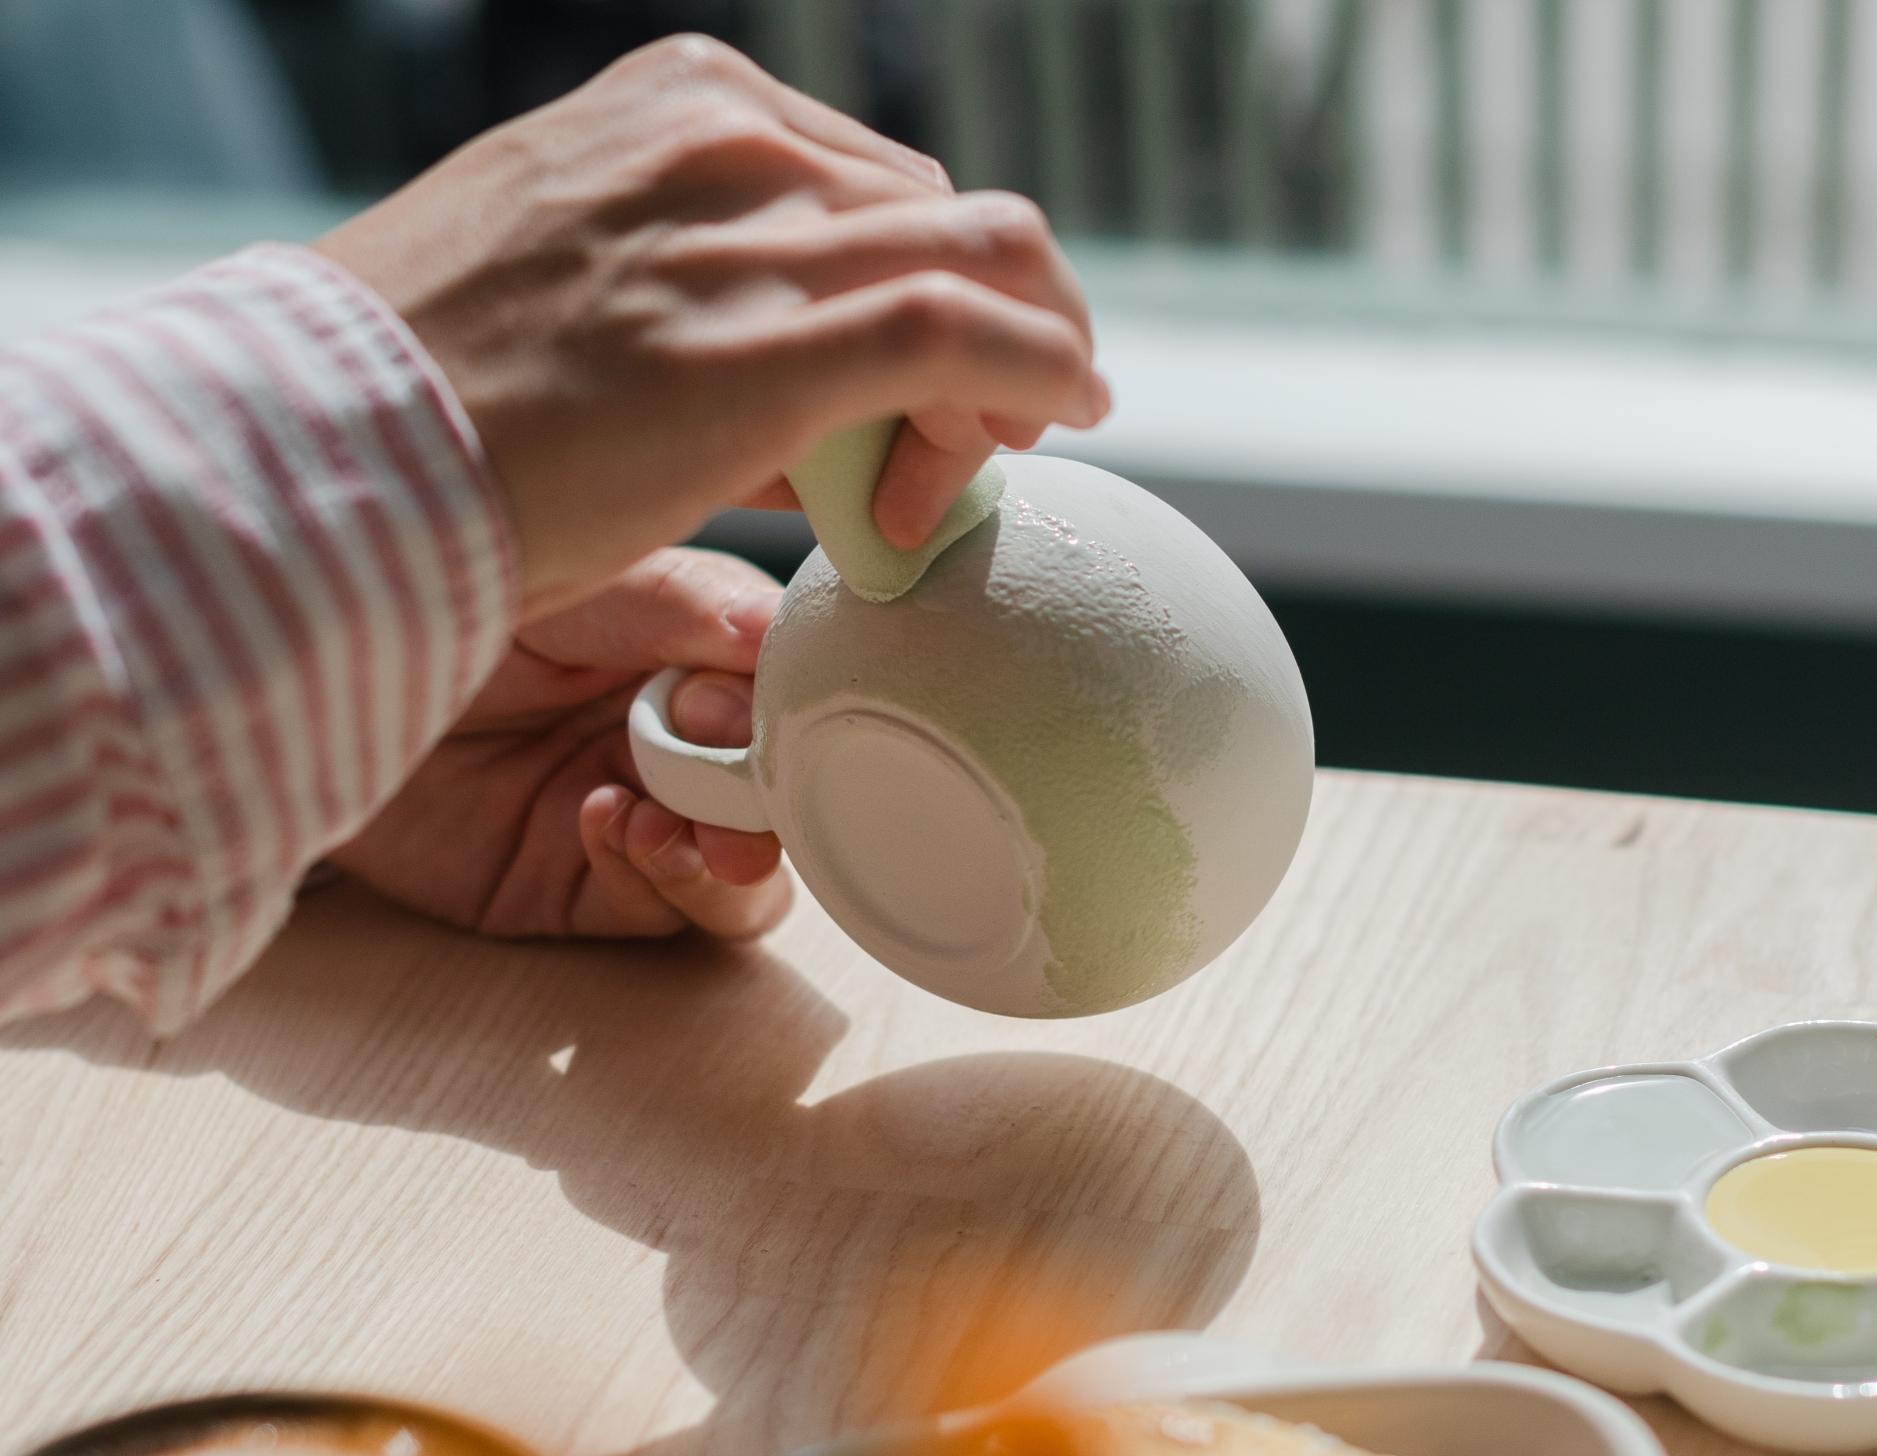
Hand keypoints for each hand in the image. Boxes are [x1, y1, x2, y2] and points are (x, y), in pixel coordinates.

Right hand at [318, 35, 1108, 617]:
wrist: (334, 452)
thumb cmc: (435, 404)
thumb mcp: (579, 290)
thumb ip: (709, 317)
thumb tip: (825, 427)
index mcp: (680, 104)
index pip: (875, 179)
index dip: (936, 283)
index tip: (939, 378)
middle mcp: (726, 140)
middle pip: (943, 215)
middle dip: (994, 321)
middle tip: (994, 424)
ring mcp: (750, 231)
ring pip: (980, 260)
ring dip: (1026, 357)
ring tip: (1021, 438)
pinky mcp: (768, 342)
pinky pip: (962, 330)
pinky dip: (1039, 370)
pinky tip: (1065, 412)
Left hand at [326, 547, 791, 940]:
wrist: (279, 676)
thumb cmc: (415, 589)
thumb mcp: (568, 572)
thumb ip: (681, 604)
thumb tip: (778, 641)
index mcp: (681, 641)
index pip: (784, 687)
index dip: (794, 707)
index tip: (767, 706)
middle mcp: (668, 733)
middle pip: (783, 792)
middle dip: (771, 799)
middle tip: (734, 785)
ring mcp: (631, 814)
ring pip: (747, 869)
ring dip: (735, 859)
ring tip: (681, 830)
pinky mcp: (577, 892)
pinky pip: (664, 910)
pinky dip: (662, 879)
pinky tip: (611, 825)